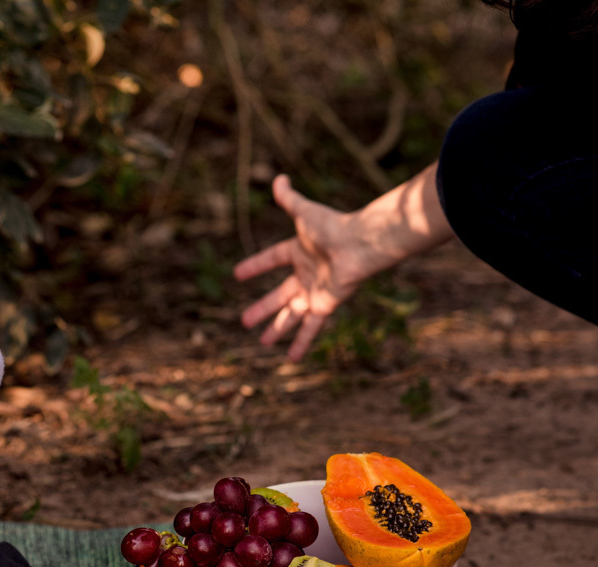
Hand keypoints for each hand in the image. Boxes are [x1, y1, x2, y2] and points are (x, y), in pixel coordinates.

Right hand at [234, 175, 386, 361]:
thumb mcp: (304, 212)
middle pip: (279, 296)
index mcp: (299, 251)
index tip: (238, 274)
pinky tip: (291, 358)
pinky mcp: (325, 305)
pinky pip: (310, 327)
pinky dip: (301, 343)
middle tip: (244, 321)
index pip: (272, 259)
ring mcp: (315, 292)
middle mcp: (307, 274)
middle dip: (262, 309)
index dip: (255, 266)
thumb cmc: (333, 226)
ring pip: (290, 315)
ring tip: (262, 343)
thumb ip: (289, 199)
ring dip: (276, 329)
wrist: (360, 244)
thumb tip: (278, 178)